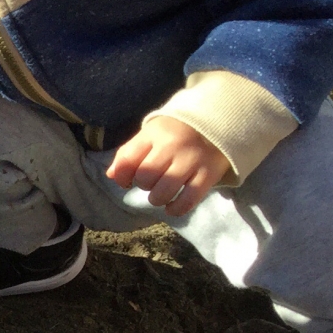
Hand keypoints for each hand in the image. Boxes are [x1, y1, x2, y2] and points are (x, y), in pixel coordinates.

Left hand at [106, 115, 229, 216]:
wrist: (220, 123)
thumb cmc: (177, 132)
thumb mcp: (151, 134)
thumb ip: (130, 153)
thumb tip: (112, 176)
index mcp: (154, 133)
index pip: (126, 161)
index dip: (121, 176)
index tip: (126, 180)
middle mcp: (173, 146)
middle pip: (144, 179)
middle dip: (143, 185)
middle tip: (152, 181)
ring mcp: (192, 161)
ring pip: (162, 193)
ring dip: (157, 199)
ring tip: (162, 193)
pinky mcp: (209, 175)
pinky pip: (187, 201)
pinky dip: (176, 209)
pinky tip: (172, 207)